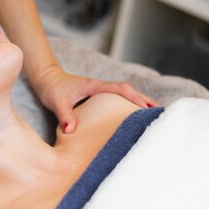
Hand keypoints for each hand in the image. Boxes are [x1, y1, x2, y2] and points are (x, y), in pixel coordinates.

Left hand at [33, 67, 159, 133]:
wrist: (46, 78)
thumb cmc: (52, 88)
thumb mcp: (56, 102)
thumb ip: (64, 115)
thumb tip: (71, 129)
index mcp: (94, 86)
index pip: (120, 89)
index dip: (134, 98)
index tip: (147, 108)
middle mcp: (100, 86)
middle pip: (128, 91)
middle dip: (144, 100)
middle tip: (162, 113)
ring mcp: (100, 90)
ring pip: (125, 94)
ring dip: (139, 102)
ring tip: (156, 116)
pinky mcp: (97, 95)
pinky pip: (118, 98)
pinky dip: (129, 104)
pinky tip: (134, 115)